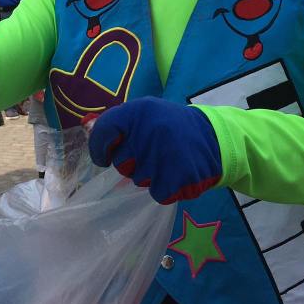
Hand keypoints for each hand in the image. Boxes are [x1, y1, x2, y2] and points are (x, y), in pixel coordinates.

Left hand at [88, 97, 221, 204]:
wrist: (215, 138)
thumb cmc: (173, 128)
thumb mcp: (147, 114)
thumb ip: (119, 124)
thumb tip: (88, 131)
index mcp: (138, 110)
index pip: (104, 130)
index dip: (99, 148)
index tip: (104, 156)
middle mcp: (148, 130)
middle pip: (120, 163)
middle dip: (133, 164)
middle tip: (153, 153)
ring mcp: (162, 154)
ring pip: (137, 179)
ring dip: (150, 176)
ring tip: (168, 161)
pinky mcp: (176, 177)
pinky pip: (156, 193)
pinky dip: (165, 188)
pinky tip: (177, 174)